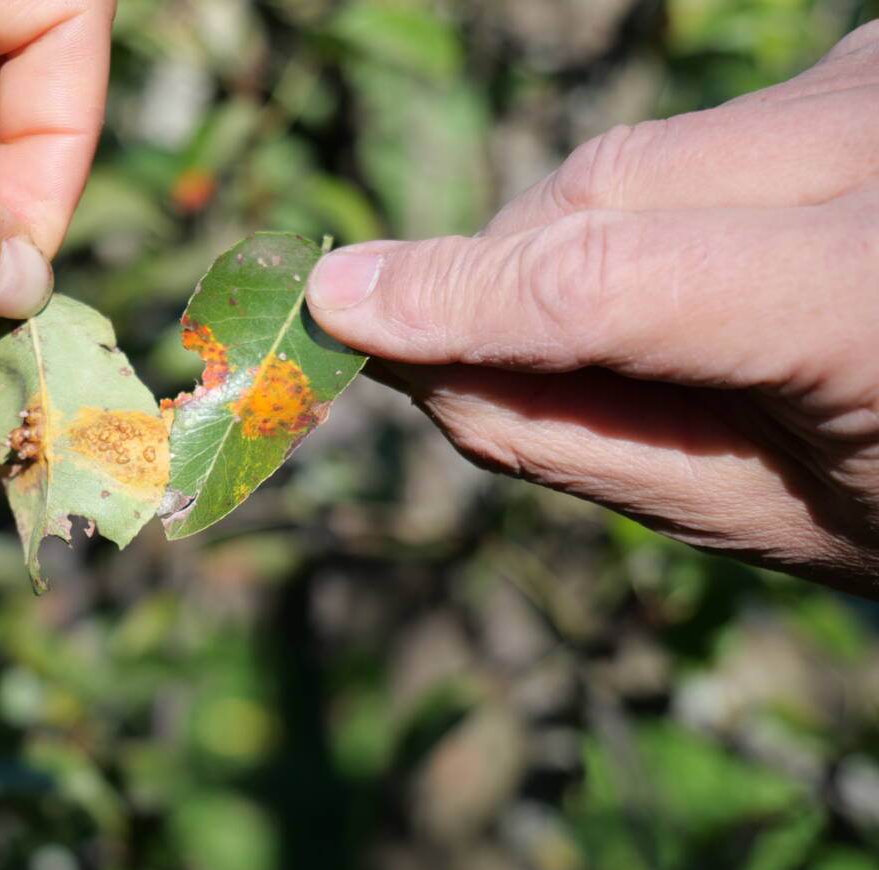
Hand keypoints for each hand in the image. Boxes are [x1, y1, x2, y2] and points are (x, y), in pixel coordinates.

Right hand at [306, 22, 878, 594]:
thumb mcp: (778, 517)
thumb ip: (583, 440)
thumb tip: (415, 365)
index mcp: (875, 304)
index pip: (604, 280)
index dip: (456, 298)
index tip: (335, 309)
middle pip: (600, 189)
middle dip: (505, 277)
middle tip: (481, 372)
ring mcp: (877, 83)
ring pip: (632, 155)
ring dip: (580, 240)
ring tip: (661, 337)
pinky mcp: (866, 60)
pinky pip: (696, 136)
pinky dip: (659, 206)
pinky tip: (723, 270)